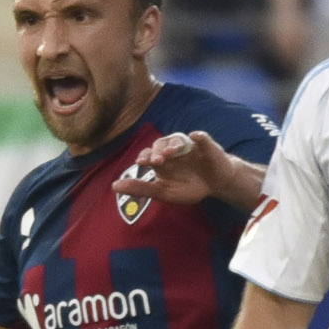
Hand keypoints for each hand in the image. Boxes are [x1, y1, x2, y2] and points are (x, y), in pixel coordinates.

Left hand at [117, 131, 256, 209]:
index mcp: (161, 160)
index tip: (141, 163)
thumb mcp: (164, 192)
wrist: (215, 186)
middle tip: (157, 161)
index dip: (144, 156)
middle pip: (160, 144)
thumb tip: (114, 186)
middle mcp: (172, 150)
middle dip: (157, 151)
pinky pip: (201, 137)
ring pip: (177, 139)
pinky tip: (195, 137)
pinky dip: (198, 136)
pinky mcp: (205, 145)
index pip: (148, 154)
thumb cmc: (189, 188)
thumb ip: (140, 188)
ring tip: (171, 153)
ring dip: (173, 144)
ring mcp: (188, 145)